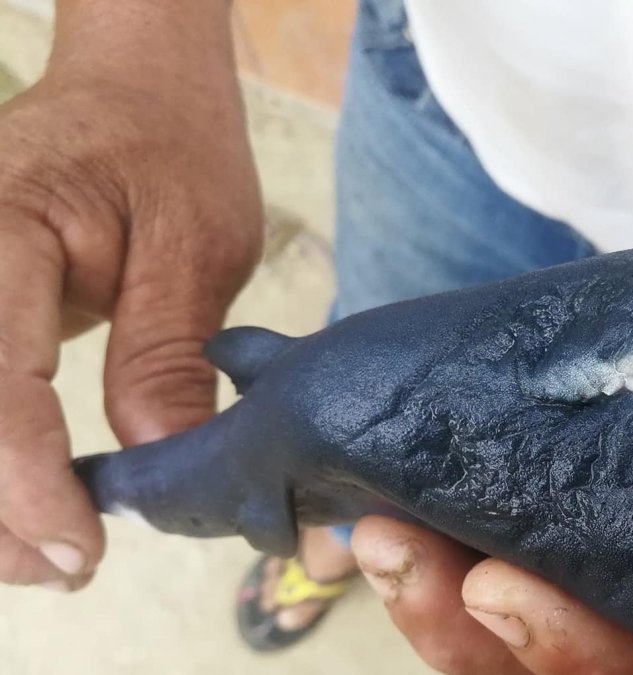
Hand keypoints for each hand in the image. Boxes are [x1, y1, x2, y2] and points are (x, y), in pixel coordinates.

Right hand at [0, 29, 260, 589]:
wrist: (132, 92)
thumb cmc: (170, 150)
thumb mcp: (197, 242)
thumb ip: (165, 349)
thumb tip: (155, 457)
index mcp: (2, 232)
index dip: (26, 483)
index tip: (80, 546)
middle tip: (68, 567)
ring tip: (50, 554)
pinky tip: (24, 505)